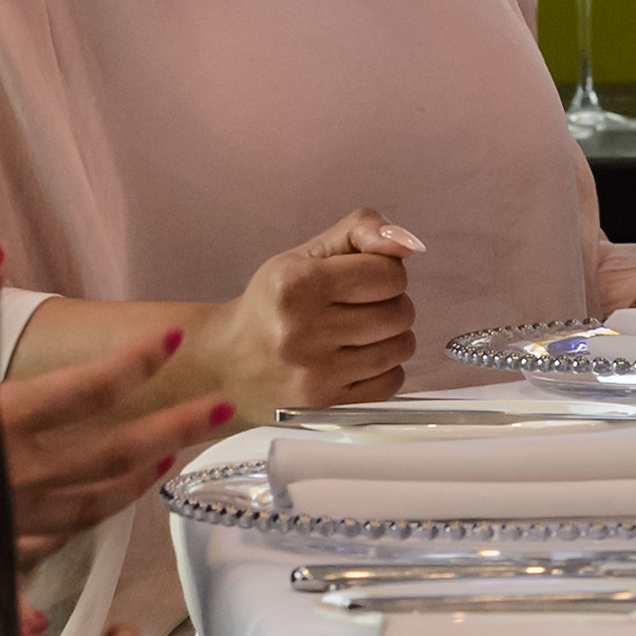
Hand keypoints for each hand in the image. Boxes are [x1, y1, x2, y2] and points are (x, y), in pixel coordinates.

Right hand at [0, 329, 230, 565]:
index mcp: (2, 421)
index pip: (89, 389)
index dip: (137, 362)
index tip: (176, 338)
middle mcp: (15, 475)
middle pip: (114, 453)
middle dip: (175, 427)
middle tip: (222, 407)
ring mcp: (6, 520)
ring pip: (90, 507)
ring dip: (136, 483)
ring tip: (170, 459)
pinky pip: (41, 552)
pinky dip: (70, 540)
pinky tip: (91, 531)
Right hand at [180, 208, 420, 410]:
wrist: (227, 365)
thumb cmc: (272, 304)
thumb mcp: (305, 254)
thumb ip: (360, 231)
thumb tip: (408, 243)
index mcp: (296, 283)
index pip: (390, 274)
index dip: (385, 273)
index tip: (361, 280)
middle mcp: (302, 330)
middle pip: (400, 312)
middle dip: (390, 305)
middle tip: (359, 308)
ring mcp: (315, 373)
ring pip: (402, 347)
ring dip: (391, 337)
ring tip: (359, 334)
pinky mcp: (326, 404)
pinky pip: (392, 382)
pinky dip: (385, 369)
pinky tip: (356, 360)